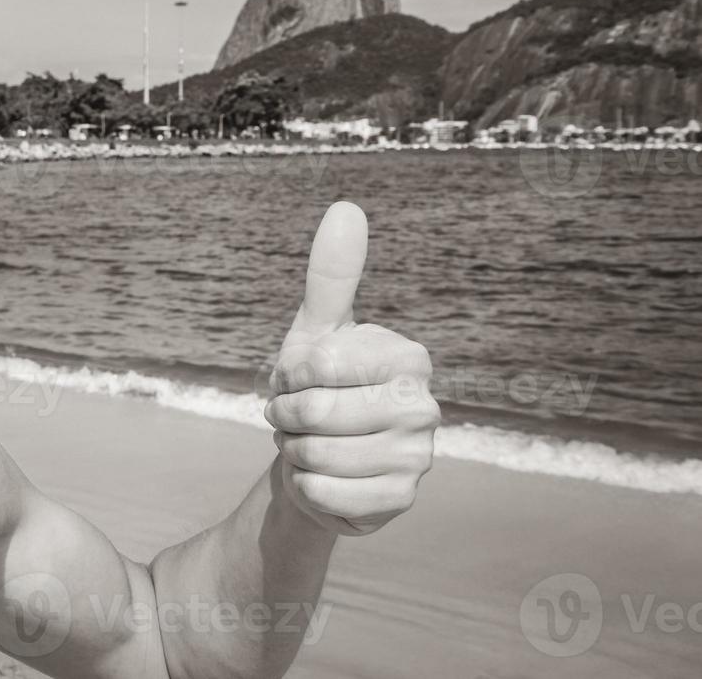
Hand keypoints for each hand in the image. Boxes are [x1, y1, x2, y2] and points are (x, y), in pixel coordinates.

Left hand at [264, 201, 438, 535]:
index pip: (319, 363)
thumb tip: (347, 208)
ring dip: (295, 452)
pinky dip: (307, 488)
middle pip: (316, 413)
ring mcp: (418, 458)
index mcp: (409, 358)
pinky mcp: (399, 501)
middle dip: (286, 417)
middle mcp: (425, 407)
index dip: (289, 374)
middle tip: (296, 417)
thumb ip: (333, 275)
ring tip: (310, 444)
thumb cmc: (316, 387)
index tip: (298, 378)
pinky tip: (322, 478)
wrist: (314, 458)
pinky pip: (325, 494)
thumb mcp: (316, 330)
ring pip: (318, 456)